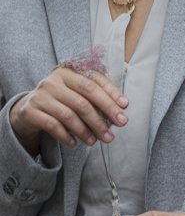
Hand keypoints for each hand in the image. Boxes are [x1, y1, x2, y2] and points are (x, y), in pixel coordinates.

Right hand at [9, 67, 127, 153]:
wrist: (28, 110)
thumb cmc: (61, 100)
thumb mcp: (77, 93)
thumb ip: (97, 96)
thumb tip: (122, 107)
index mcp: (68, 72)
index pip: (93, 81)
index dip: (111, 94)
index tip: (124, 107)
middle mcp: (53, 81)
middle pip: (83, 100)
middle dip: (101, 118)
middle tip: (113, 133)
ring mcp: (40, 96)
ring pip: (69, 115)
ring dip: (85, 131)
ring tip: (96, 141)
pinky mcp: (30, 112)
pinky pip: (52, 126)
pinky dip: (66, 136)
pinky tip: (75, 144)